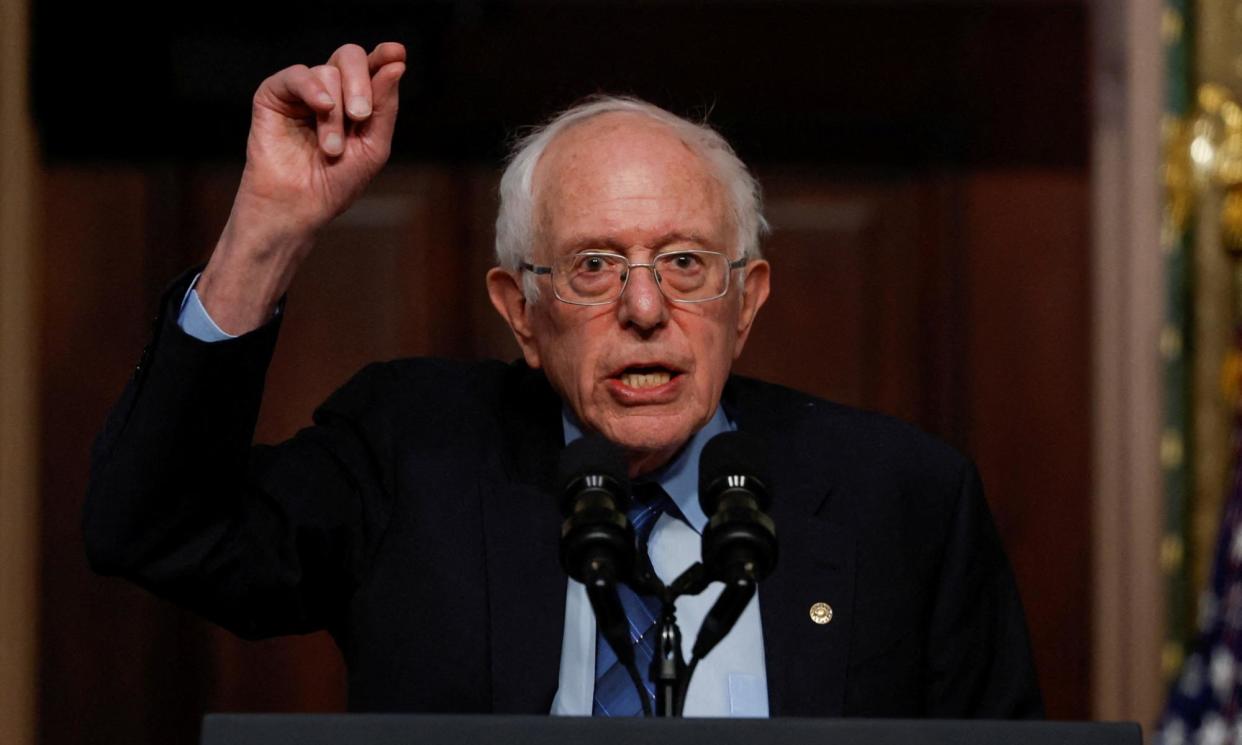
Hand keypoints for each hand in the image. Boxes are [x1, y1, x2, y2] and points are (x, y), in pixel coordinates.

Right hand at [238, 42, 406, 235]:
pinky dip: (312, 88)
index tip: (396, 52)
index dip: (385, 56)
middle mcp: (331, 90)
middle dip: (360, 84)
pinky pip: (297, 75)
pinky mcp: (274, 94)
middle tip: (361, 116)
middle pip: (349, 57)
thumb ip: (385, 105)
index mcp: (357, 100)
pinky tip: (322, 107)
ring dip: (335, 115)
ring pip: (327, 72)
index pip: (373, 67)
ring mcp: (303, 91)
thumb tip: (396, 63)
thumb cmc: (337, 182)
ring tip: (332, 149)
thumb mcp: (373, 146)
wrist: (299, 206)